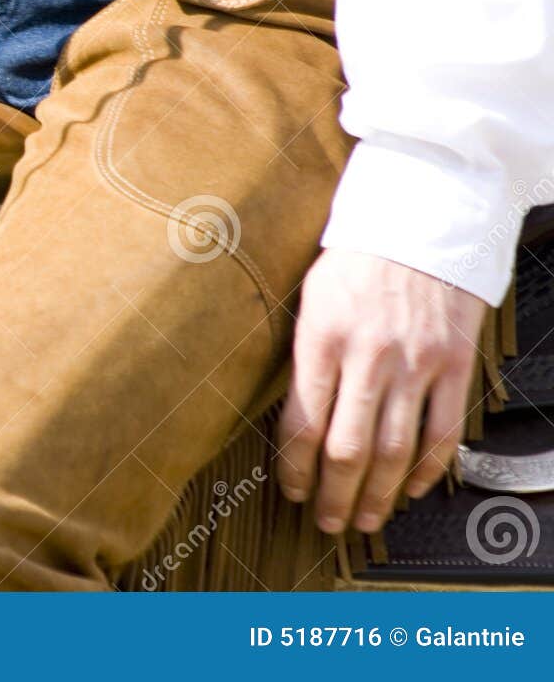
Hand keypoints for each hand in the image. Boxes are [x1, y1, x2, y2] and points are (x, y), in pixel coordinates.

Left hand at [276, 247, 487, 533]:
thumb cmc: (356, 259)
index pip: (302, 422)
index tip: (291, 489)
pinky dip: (425, 468)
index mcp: (321, 339)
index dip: (294, 467)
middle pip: (347, 449)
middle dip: (334, 495)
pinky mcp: (453, 366)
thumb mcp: (309, 299)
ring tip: (365, 518)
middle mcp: (368, 357)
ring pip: (393, 450)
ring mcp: (415, 364)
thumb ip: (302, 356)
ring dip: (377, 494)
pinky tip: (409, 487)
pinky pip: (441, 432)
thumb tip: (292, 415)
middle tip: (326, 520)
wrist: (421, 224)